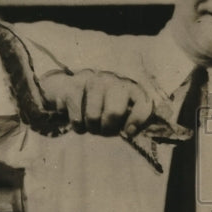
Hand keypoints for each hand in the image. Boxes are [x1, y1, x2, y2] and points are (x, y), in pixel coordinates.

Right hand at [39, 69, 157, 136]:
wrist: (69, 91)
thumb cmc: (101, 108)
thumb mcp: (121, 114)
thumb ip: (132, 122)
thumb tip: (130, 131)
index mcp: (128, 87)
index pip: (142, 102)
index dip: (137, 120)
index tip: (129, 132)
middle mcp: (112, 80)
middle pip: (114, 113)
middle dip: (108, 129)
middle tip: (104, 129)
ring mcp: (91, 81)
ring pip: (93, 117)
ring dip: (91, 128)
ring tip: (91, 124)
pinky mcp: (72, 86)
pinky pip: (76, 117)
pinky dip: (77, 126)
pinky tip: (78, 119)